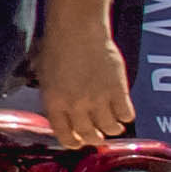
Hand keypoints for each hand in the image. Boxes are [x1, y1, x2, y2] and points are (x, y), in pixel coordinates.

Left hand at [39, 17, 135, 149]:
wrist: (76, 29)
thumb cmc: (56, 47)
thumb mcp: (43, 75)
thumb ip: (51, 96)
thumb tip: (58, 112)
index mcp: (53, 102)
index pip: (65, 136)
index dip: (73, 142)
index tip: (78, 141)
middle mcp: (76, 105)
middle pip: (90, 136)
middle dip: (94, 137)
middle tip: (97, 133)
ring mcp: (98, 99)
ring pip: (110, 129)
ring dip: (112, 128)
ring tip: (111, 121)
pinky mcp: (118, 90)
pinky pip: (127, 115)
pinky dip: (126, 115)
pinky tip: (121, 108)